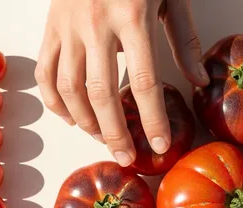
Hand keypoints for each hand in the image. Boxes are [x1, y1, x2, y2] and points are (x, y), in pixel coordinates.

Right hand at [35, 0, 209, 166]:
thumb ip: (185, 39)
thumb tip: (197, 82)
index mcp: (132, 15)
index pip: (143, 82)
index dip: (151, 119)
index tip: (158, 146)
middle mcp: (95, 23)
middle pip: (101, 94)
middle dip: (114, 133)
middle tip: (127, 157)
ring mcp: (67, 25)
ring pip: (68, 88)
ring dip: (85, 122)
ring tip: (103, 138)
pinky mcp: (50, 25)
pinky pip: (45, 73)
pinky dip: (55, 102)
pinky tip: (72, 118)